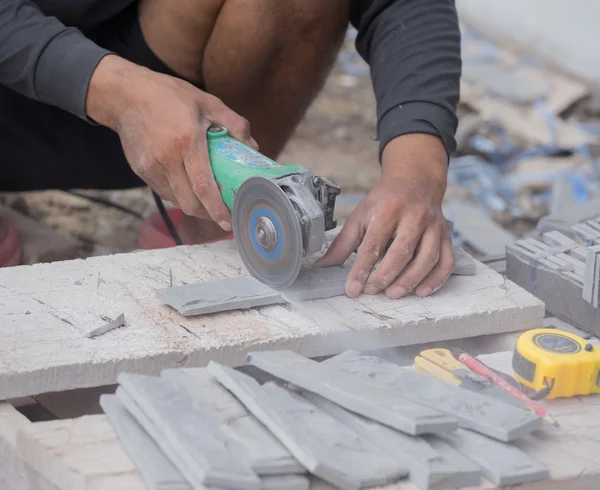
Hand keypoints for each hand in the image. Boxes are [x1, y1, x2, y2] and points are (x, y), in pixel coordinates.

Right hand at [86, 55, 257, 230]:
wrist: (127, 95)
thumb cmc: (171, 97)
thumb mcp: (208, 102)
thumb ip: (235, 123)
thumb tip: (253, 148)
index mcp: (187, 141)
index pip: (203, 186)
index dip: (216, 209)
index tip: (228, 222)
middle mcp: (166, 158)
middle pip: (189, 202)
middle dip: (207, 214)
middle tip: (222, 214)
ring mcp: (151, 166)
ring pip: (176, 200)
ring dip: (193, 206)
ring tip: (207, 202)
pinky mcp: (141, 170)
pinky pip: (164, 192)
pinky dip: (179, 194)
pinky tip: (188, 187)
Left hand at [315, 134, 454, 298]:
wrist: (416, 180)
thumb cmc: (385, 200)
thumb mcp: (361, 215)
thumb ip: (343, 243)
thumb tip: (323, 266)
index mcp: (389, 208)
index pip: (373, 244)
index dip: (362, 269)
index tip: (352, 289)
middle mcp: (414, 215)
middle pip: (402, 251)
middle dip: (385, 276)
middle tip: (372, 291)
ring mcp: (434, 226)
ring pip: (427, 258)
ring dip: (410, 280)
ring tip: (393, 294)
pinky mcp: (446, 235)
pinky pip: (446, 261)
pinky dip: (436, 279)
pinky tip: (421, 291)